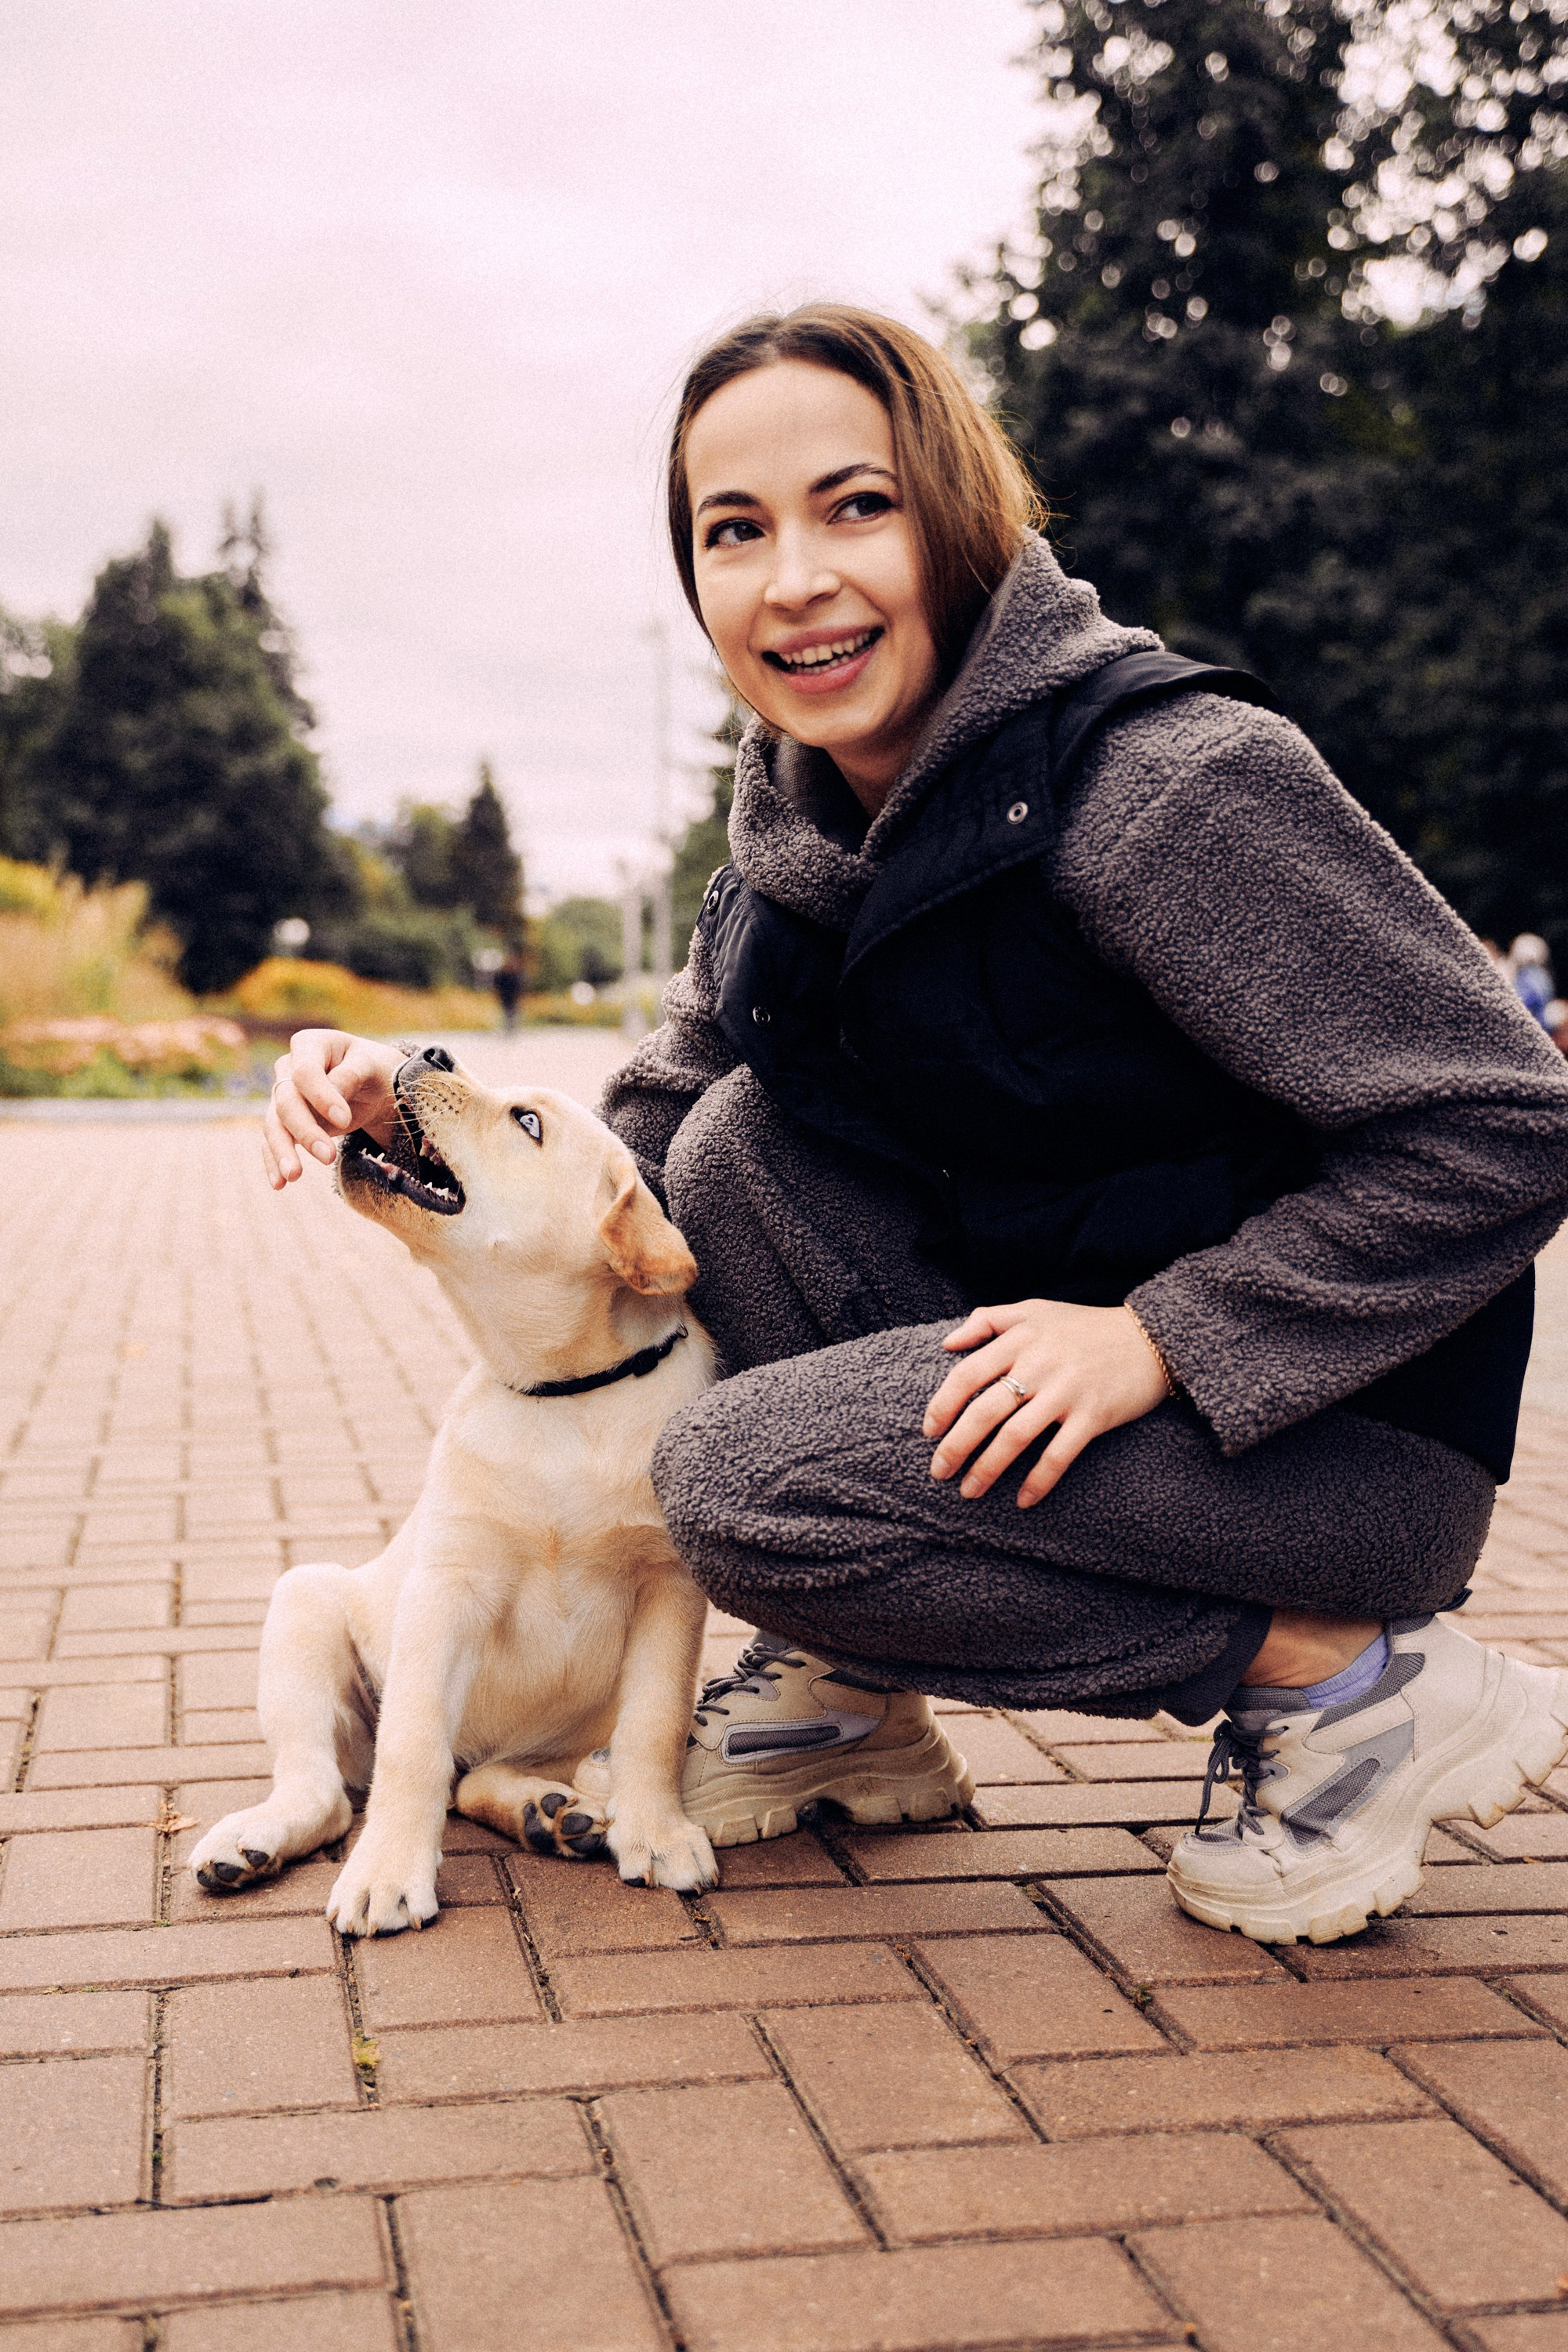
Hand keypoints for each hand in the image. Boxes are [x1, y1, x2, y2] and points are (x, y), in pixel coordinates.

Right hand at [261, 1029, 403, 1189]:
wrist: (371, 1083)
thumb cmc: (372, 1068)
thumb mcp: (371, 1066)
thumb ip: (351, 1075)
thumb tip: (333, 1094)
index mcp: (309, 1044)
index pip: (305, 1071)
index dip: (320, 1096)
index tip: (344, 1120)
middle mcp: (288, 1068)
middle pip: (286, 1101)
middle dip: (305, 1131)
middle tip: (328, 1157)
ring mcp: (283, 1095)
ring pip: (274, 1124)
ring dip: (282, 1151)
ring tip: (293, 1177)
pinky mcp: (284, 1121)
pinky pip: (273, 1141)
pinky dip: (274, 1162)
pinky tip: (279, 1184)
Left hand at [923, 1298, 1170, 1508]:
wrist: (1151, 1338)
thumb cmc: (1085, 1326)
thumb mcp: (1034, 1310)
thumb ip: (988, 1319)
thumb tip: (947, 1343)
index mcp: (1020, 1338)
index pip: (967, 1374)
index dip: (942, 1405)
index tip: (929, 1431)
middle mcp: (1040, 1364)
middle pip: (984, 1411)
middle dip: (956, 1446)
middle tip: (939, 1472)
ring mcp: (1067, 1391)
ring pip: (1015, 1437)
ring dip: (987, 1469)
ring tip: (969, 1491)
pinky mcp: (1093, 1416)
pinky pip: (1058, 1455)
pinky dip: (1038, 1481)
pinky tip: (1022, 1500)